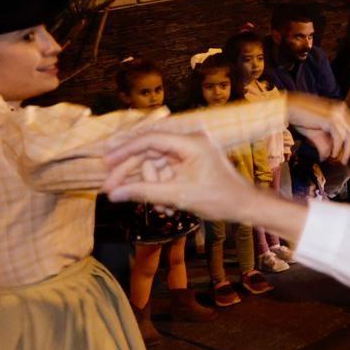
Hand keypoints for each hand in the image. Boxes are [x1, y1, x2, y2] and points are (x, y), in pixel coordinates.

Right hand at [103, 132, 259, 223]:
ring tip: (159, 209)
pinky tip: (165, 208)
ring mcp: (189, 152)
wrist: (244, 206)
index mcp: (191, 142)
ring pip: (155, 165)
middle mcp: (189, 141)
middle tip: (108, 188)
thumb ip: (144, 192)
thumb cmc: (219, 199)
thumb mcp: (179, 196)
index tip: (106, 162)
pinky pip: (165, 172)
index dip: (125, 150)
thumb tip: (114, 194)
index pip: (150, 139)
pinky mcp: (188, 163)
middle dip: (131, 173)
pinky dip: (160, 188)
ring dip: (151, 187)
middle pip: (148, 152)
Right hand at [284, 94, 349, 163]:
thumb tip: (327, 157)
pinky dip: (337, 147)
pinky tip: (333, 155)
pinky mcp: (330, 119)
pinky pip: (339, 137)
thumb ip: (325, 144)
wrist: (288, 108)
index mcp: (341, 110)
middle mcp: (342, 111)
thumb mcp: (316, 133)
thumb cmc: (301, 118)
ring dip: (348, 151)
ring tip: (344, 161)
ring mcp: (337, 114)